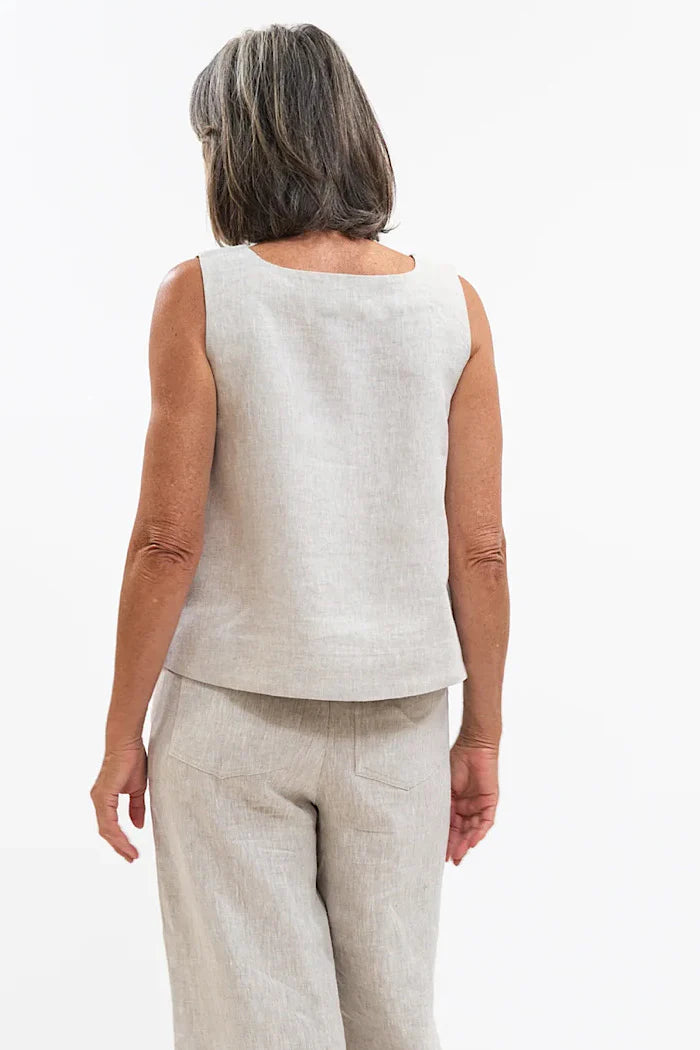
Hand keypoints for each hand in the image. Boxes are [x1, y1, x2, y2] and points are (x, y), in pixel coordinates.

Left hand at [90, 743, 146, 862]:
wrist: (127, 743)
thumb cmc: (132, 760)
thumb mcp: (137, 790)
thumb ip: (136, 808)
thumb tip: (137, 826)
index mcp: (105, 800)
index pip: (110, 827)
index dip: (120, 841)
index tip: (132, 853)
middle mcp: (98, 801)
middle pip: (106, 832)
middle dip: (119, 847)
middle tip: (131, 858)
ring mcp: (99, 799)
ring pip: (106, 829)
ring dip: (119, 844)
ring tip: (131, 854)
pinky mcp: (103, 796)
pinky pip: (108, 821)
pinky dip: (117, 833)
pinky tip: (125, 841)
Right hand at [446, 742, 498, 864]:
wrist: (473, 746)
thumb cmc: (455, 760)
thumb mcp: (443, 787)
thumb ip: (441, 804)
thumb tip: (430, 822)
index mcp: (454, 803)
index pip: (450, 826)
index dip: (445, 840)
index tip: (439, 854)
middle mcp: (467, 806)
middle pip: (462, 831)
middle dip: (456, 846)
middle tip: (450, 860)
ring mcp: (479, 805)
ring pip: (473, 829)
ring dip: (466, 842)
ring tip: (459, 854)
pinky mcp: (490, 802)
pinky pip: (486, 821)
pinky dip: (479, 832)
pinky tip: (472, 841)